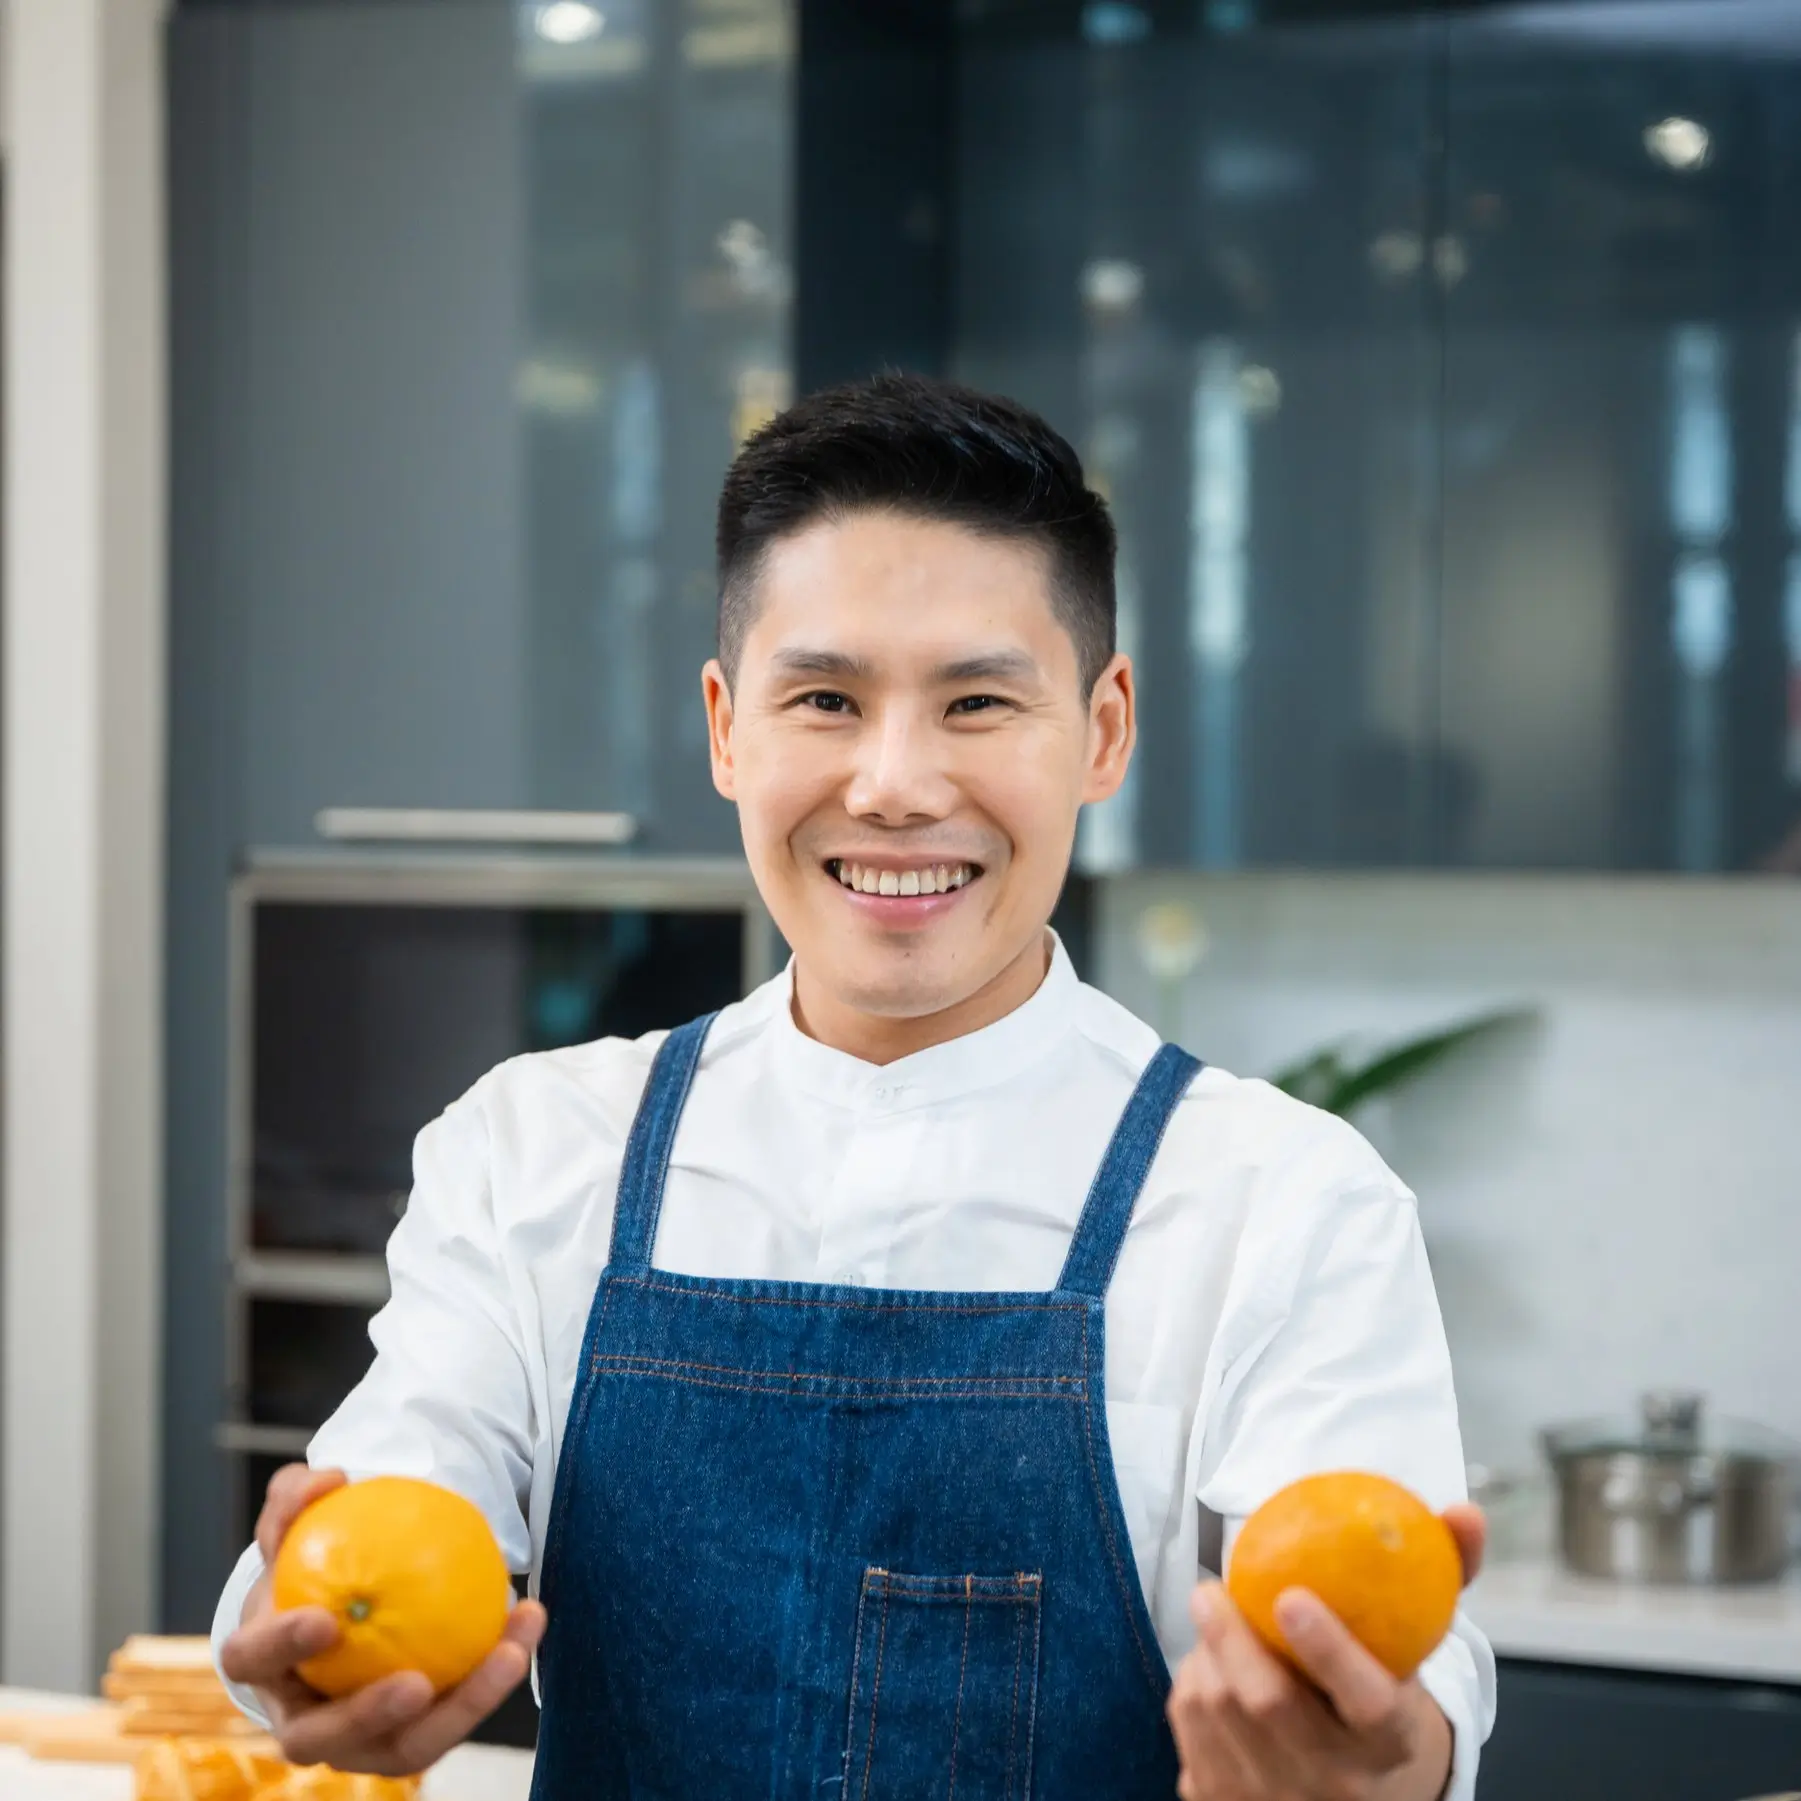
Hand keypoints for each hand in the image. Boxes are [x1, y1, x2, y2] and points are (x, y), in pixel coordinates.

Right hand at [218, 1463, 547, 1775]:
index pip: (252, 1660)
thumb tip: (327, 1480)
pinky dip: (493, 1676)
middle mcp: (303, 1716)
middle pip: (318, 1738)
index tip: (327, 1618)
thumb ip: (299, 1495)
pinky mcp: (412, 1736)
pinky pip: (455, 1714)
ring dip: (462, 1707)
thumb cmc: (316, 1562)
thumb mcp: (301, 1522)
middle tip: (416, 1682)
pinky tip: (529, 1619)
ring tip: (506, 1655)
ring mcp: (358, 1740)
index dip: (281, 1646)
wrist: (351, 1600)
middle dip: (366, 1718)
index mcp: (263, 1662)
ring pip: (406, 1746)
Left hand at [1167, 1503, 1484, 1800]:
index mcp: (1389, 1739)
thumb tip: (1464, 1511)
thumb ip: (1444, 1575)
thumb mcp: (1417, 1647)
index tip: (1291, 1595)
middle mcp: (1338, 1783)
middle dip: (1231, 1641)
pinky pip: (1191, 1741)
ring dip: (1204, 1660)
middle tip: (1208, 1590)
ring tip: (1212, 1625)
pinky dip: (1191, 1693)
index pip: (1367, 1701)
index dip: (1328, 1650)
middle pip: (1270, 1707)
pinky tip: (1206, 1670)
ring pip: (1220, 1716)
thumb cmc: (1385, 1689)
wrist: (1363, 1788)